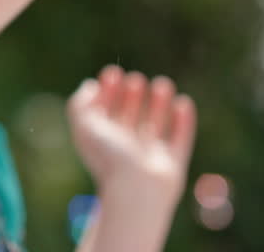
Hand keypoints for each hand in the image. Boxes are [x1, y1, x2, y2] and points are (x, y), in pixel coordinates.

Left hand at [66, 65, 196, 203]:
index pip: (103, 112)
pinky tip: (183, 102)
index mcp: (102, 142)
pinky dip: (183, 121)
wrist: (137, 191)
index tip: (112, 72)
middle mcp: (126, 149)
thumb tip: (89, 86)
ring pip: (155, 125)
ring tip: (162, 83)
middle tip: (135, 78)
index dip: (106, 91)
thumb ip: (79, 103)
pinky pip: (180, 139)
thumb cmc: (109, 157)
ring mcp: (150, 157)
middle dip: (131, 95)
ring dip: (158, 103)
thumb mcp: (84, 125)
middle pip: (128, 117)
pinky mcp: (173, 164)